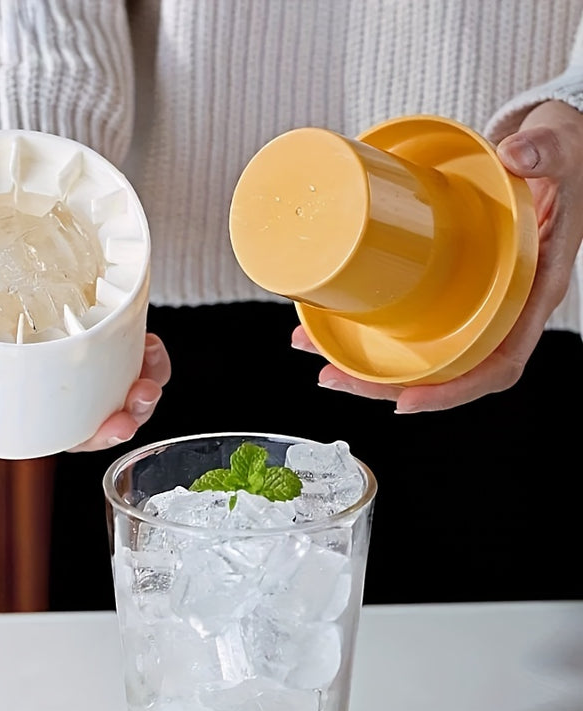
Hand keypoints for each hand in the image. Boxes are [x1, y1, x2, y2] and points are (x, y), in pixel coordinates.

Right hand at [0, 332, 170, 468]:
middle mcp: (92, 404)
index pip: (91, 437)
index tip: (117, 426)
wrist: (0, 318)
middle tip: (140, 394)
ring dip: (152, 377)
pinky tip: (147, 341)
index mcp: (64, 422)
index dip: (107, 436)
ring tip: (149, 356)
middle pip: (125, 416)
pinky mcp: (122, 350)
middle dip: (138, 409)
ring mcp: (111, 377)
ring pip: (143, 388)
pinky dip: (153, 354)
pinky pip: (149, 361)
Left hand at [292, 100, 582, 411]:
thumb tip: (519, 155)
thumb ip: (546, 150)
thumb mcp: (561, 150)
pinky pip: (405, 313)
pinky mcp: (443, 280)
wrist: (543, 149)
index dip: (454, 390)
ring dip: (361, 358)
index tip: (407, 400)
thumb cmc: (560, 162)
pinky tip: (325, 315)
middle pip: (441, 367)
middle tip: (332, 376)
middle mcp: (496, 305)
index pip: (499, 364)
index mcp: (531, 293)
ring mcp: (466, 296)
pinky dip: (364, 320)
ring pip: (415, 346)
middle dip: (383, 383)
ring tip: (312, 347)